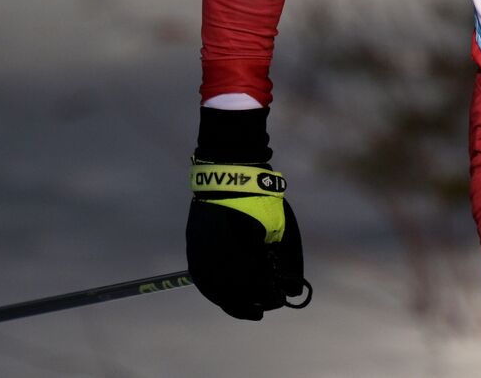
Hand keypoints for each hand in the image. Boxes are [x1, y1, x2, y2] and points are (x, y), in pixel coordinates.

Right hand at [186, 107, 308, 318]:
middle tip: (264, 310)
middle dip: (248, 302)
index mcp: (233, 249)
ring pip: (212, 287)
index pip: (250, 283)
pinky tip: (224, 295)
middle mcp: (211, 255)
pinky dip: (214, 289)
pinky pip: (201, 276)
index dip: (266, 294)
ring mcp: (198, 251)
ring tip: (246, 308)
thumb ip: (277, 253)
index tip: (281, 297)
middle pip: (229, 291)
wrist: (230, 172)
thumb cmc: (257, 196)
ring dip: (229, 300)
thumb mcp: (275, 224)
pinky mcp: (193, 246)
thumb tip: (287, 281)